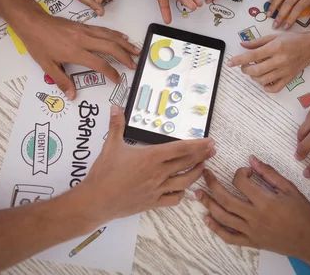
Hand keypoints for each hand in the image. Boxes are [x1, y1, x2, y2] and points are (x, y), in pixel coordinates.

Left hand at [11, 11, 138, 98]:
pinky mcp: (84, 25)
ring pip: (110, 36)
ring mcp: (85, 30)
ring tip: (136, 50)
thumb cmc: (38, 44)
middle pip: (110, 48)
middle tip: (135, 65)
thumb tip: (72, 95)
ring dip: (124, 44)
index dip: (111, 72)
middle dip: (125, 56)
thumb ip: (61, 80)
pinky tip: (122, 37)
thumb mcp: (47, 65)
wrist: (32, 22)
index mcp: (75, 51)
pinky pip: (104, 30)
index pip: (99, 63)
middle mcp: (83, 40)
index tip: (118, 80)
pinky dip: (115, 34)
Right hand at [81, 106, 216, 220]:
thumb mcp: (111, 145)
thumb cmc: (104, 173)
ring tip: (204, 167)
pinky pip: (173, 199)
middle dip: (202, 156)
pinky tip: (183, 189)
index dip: (198, 145)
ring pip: (184, 181)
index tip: (209, 141)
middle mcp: (158, 173)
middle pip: (186, 163)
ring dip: (196, 173)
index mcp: (151, 157)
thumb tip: (116, 107)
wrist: (96, 200)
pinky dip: (181, 193)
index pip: (181, 149)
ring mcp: (157, 189)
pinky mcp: (153, 202)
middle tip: (213, 150)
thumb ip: (116, 125)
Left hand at [195, 156, 309, 264]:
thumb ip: (270, 174)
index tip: (244, 171)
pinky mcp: (252, 242)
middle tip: (205, 175)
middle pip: (226, 199)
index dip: (239, 173)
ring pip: (223, 217)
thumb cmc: (304, 214)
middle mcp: (256, 217)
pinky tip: (207, 219)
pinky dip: (216, 229)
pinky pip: (229, 237)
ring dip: (208, 204)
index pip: (241, 183)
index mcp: (266, 201)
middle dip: (212, 185)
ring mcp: (252, 231)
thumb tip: (252, 160)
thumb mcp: (291, 189)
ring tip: (198, 194)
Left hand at [227, 32, 309, 92]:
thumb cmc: (292, 39)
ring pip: (263, 80)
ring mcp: (285, 71)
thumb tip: (242, 44)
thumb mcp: (274, 36)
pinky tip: (263, 81)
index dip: (239, 60)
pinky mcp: (289, 78)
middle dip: (245, 69)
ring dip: (253, 77)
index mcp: (275, 47)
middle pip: (256, 70)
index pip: (252, 55)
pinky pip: (275, 88)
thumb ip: (257, 42)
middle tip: (244, 66)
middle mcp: (279, 60)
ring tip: (253, 71)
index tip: (229, 63)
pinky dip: (266, 87)